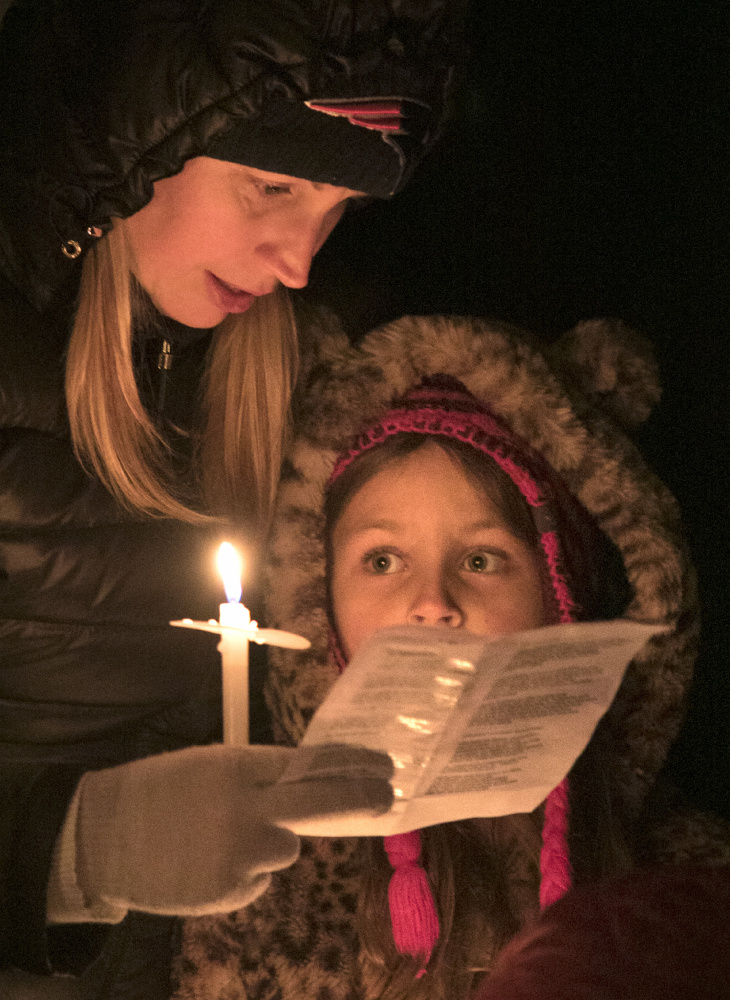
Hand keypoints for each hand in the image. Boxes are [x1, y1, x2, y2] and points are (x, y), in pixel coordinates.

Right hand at [76, 743, 391, 916]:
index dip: (352, 763)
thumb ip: (259, 778)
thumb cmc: (162, 792)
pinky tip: (204, 863)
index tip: (385, 764)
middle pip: (320, 802)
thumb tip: (310, 787)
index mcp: (240, 766)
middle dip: (361, 798)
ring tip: (216, 837)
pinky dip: (240, 873)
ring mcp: (240, 852)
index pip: (310, 762)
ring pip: (284, 848)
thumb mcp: (212, 766)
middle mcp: (247, 807)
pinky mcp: (229, 890)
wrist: (104, 836)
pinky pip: (255, 879)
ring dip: (267, 844)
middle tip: (388, 798)